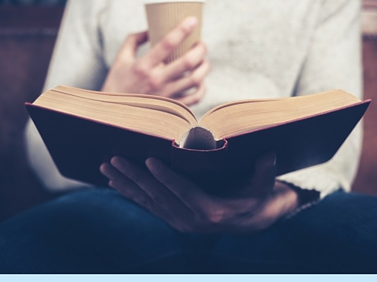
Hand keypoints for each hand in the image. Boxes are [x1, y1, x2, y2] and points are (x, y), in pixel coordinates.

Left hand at [99, 153, 298, 232]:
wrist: (250, 220)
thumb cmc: (255, 196)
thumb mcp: (263, 185)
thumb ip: (264, 171)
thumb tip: (270, 154)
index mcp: (212, 211)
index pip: (184, 191)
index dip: (166, 176)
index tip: (149, 160)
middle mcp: (191, 220)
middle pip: (159, 195)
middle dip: (135, 176)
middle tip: (115, 158)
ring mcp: (180, 221)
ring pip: (148, 201)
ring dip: (126, 183)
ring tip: (106, 167)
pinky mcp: (173, 219)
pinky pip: (148, 205)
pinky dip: (130, 193)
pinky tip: (114, 181)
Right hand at [101, 17, 209, 105]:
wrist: (115, 114)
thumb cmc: (118, 84)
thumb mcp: (120, 59)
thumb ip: (134, 40)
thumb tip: (151, 28)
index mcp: (143, 66)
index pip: (167, 43)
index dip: (182, 29)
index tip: (193, 20)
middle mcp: (156, 80)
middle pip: (188, 61)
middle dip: (200, 48)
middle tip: (201, 43)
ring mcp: (166, 95)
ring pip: (196, 79)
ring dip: (204, 66)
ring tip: (203, 60)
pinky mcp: (172, 106)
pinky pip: (195, 98)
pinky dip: (202, 87)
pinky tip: (200, 81)